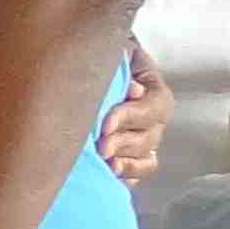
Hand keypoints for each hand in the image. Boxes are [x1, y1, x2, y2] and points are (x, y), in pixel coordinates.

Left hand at [99, 38, 167, 181]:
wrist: (75, 69)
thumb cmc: (91, 58)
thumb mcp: (108, 52)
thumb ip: (119, 63)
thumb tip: (133, 90)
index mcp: (151, 88)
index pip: (155, 105)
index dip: (132, 116)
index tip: (105, 124)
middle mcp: (153, 117)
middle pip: (150, 136)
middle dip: (124, 142)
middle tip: (100, 147)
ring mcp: (144, 139)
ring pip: (146, 157)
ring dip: (126, 162)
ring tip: (104, 163)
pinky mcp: (130, 158)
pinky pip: (138, 173)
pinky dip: (126, 176)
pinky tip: (109, 175)